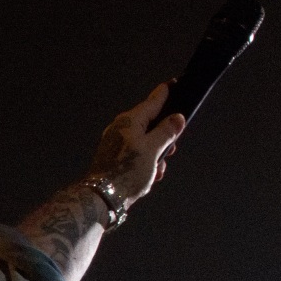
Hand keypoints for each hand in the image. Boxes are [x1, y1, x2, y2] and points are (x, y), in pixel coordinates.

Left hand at [88, 82, 185, 203]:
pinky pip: (136, 155)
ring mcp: (116, 143)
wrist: (102, 197)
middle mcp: (121, 128)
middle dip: (164, 136)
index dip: (165, 93)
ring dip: (156, 155)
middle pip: (150, 123)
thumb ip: (166, 132)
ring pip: (145, 142)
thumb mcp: (153, 150)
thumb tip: (177, 117)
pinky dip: (146, 164)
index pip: (152, 101)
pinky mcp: (115, 158)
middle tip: (172, 148)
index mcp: (130, 121)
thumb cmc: (127, 172)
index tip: (174, 83)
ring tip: (158, 169)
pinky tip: (150, 177)